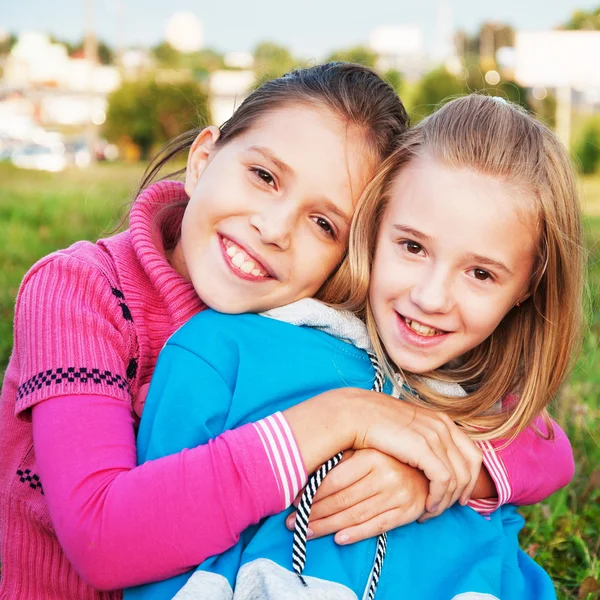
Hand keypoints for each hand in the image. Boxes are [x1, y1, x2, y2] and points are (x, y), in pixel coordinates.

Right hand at [284, 388, 481, 513]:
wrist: (355, 414)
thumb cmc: (374, 423)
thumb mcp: (406, 429)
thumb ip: (422, 439)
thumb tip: (429, 459)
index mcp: (441, 420)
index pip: (472, 452)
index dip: (470, 476)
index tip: (460, 494)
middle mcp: (443, 426)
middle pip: (470, 466)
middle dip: (463, 491)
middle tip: (450, 507)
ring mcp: (436, 436)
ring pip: (458, 477)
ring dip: (447, 499)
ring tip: (431, 510)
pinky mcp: (425, 449)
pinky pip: (444, 481)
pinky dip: (438, 497)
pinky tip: (425, 506)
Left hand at [285, 449, 427, 543]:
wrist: (428, 467)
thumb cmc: (389, 456)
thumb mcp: (366, 449)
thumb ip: (342, 458)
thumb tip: (307, 472)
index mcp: (372, 456)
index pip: (335, 479)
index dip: (312, 493)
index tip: (293, 501)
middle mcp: (386, 475)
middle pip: (342, 500)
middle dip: (314, 513)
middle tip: (292, 522)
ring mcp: (398, 495)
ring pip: (355, 515)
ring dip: (328, 526)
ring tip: (307, 532)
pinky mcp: (407, 512)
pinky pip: (376, 527)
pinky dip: (356, 534)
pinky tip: (338, 538)